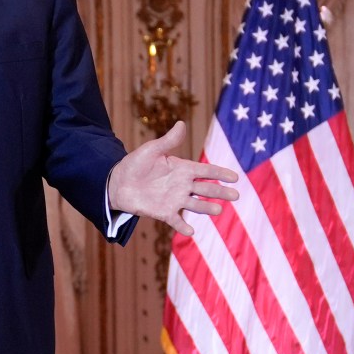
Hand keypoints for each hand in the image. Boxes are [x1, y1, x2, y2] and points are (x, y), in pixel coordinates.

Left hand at [108, 121, 238, 235]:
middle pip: (206, 189)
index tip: (235, 177)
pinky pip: (176, 221)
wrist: (118, 182)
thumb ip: (168, 141)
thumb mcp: (152, 150)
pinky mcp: (164, 212)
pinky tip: (190, 231)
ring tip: (218, 210)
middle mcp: (182, 185)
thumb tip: (182, 123)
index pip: (205, 171)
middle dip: (220, 192)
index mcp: (182, 169)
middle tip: (236, 195)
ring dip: (207, 208)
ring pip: (195, 205)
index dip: (220, 173)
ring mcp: (174, 200)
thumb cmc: (135, 164)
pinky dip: (183, 226)